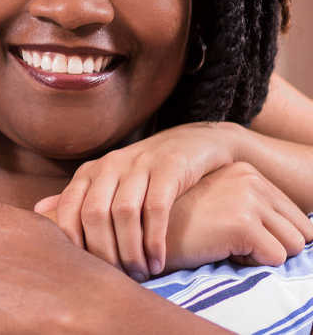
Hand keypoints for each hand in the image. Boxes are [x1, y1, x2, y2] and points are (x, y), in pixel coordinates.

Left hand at [34, 122, 245, 280]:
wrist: (193, 143)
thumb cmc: (145, 172)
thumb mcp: (108, 181)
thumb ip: (77, 198)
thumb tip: (36, 210)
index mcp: (90, 172)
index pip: (68, 209)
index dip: (73, 241)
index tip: (85, 270)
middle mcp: (110, 165)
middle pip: (94, 214)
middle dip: (104, 252)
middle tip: (118, 277)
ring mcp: (138, 164)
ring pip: (124, 213)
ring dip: (130, 250)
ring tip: (140, 273)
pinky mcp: (168, 167)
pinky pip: (156, 208)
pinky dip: (154, 240)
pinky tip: (157, 262)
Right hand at [161, 161, 312, 271]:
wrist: (139, 232)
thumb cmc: (174, 224)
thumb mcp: (216, 201)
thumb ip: (247, 204)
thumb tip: (293, 231)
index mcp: (245, 171)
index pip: (294, 216)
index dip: (268, 235)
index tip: (230, 232)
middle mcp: (249, 178)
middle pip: (301, 230)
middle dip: (271, 245)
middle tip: (229, 242)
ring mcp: (247, 198)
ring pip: (293, 245)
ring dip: (261, 255)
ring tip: (222, 245)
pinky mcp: (241, 222)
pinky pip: (275, 258)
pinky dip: (250, 265)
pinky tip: (216, 251)